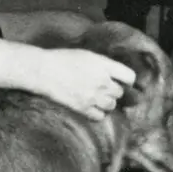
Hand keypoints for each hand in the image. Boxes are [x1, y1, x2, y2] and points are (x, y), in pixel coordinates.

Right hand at [0, 41, 134, 122]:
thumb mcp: (88, 55)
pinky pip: (100, 116)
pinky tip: (91, 107)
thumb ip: (104, 65)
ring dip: (107, 103)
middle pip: (120, 92)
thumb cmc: (63, 58)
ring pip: (112, 105)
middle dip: (114, 91)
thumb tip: (116, 74)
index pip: (129, 76)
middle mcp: (102, 81)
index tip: (124, 81)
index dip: (128, 80)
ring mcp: (93, 96)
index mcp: (104, 65)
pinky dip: (98, 113)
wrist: (43, 70)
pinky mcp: (82, 108)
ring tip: (97, 98)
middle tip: (105, 89)